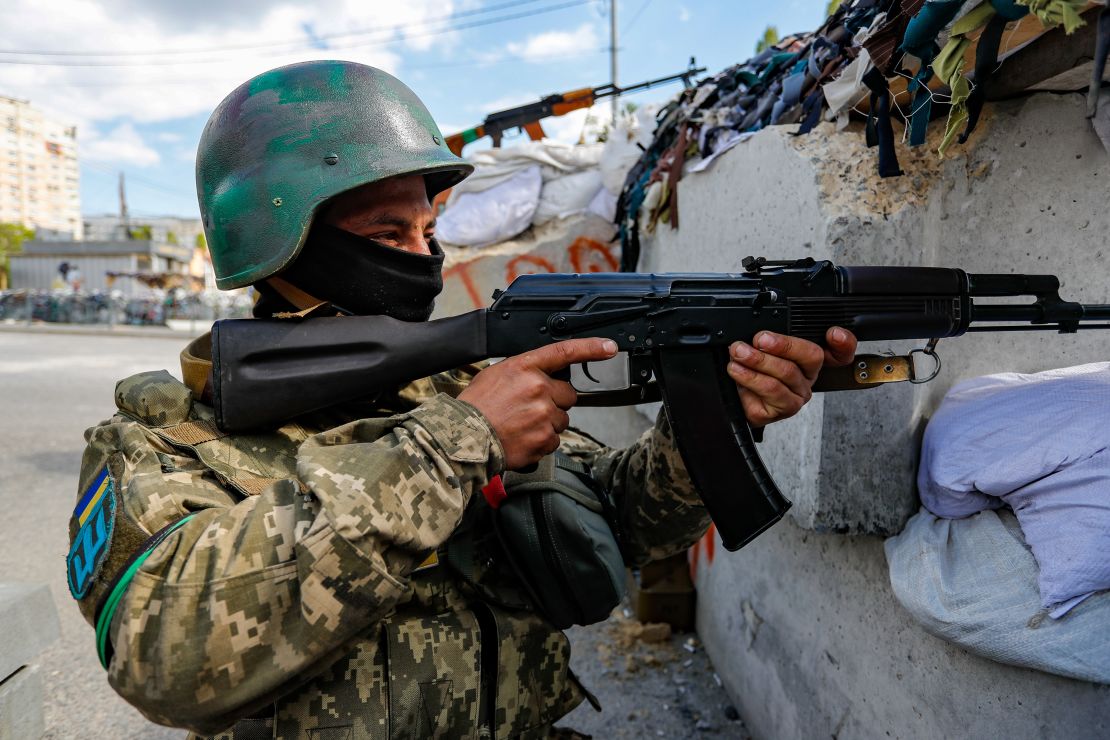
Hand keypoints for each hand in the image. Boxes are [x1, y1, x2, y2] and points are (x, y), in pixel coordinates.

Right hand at [459, 338, 617, 469]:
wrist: (463, 438)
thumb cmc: (474, 407)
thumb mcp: (495, 375)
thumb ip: (523, 372)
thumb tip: (541, 376)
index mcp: (525, 367)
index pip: (565, 351)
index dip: (591, 348)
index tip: (609, 348)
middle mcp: (539, 388)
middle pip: (568, 394)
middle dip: (555, 401)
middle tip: (530, 409)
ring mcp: (544, 415)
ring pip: (561, 419)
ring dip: (547, 423)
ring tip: (520, 425)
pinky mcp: (545, 439)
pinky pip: (554, 440)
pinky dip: (541, 442)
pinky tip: (521, 438)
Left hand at [726, 326, 857, 426]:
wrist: (732, 396)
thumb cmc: (749, 369)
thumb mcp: (758, 347)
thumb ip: (770, 336)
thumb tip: (764, 330)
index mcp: (809, 360)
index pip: (840, 352)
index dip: (844, 343)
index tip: (833, 333)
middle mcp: (808, 378)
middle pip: (809, 357)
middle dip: (780, 345)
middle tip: (757, 340)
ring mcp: (796, 396)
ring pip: (785, 374)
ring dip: (758, 361)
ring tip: (739, 354)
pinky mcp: (782, 410)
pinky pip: (769, 391)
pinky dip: (750, 378)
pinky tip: (738, 371)